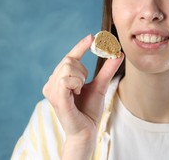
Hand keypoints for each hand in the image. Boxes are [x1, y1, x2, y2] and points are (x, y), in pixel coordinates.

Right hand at [42, 34, 123, 156]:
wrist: (87, 131)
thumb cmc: (89, 110)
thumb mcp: (100, 86)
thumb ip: (107, 70)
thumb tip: (117, 53)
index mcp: (60, 79)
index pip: (70, 57)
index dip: (80, 46)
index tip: (91, 37)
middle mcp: (52, 83)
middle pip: (69, 60)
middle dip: (83, 70)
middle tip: (84, 85)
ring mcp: (51, 91)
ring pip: (68, 67)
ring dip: (80, 78)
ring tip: (79, 92)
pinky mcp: (56, 98)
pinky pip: (66, 79)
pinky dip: (76, 84)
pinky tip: (76, 93)